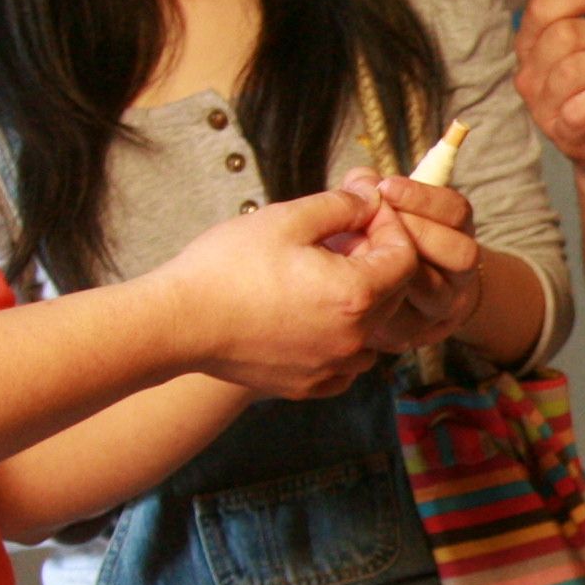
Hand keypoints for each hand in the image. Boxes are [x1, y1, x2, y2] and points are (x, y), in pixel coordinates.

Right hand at [151, 187, 385, 399]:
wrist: (178, 322)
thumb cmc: (227, 267)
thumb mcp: (287, 219)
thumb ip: (341, 206)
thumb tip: (370, 198)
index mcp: (356, 295)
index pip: (405, 257)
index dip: (390, 227)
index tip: (363, 211)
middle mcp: (354, 339)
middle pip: (393, 293)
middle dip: (376, 259)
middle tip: (343, 234)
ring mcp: (332, 368)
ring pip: (373, 331)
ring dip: (362, 301)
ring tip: (325, 274)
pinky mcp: (309, 386)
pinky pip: (346, 364)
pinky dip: (342, 339)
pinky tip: (312, 315)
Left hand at [341, 172, 484, 352]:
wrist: (380, 301)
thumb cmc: (375, 244)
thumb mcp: (376, 214)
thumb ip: (370, 191)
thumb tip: (362, 181)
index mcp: (457, 234)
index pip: (457, 211)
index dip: (425, 197)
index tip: (386, 187)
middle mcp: (460, 275)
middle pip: (462, 253)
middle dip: (418, 233)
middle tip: (378, 223)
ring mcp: (442, 310)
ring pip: (436, 292)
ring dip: (399, 271)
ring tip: (361, 255)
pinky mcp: (414, 337)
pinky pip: (404, 324)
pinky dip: (378, 303)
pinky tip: (353, 287)